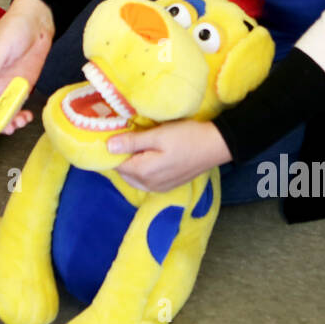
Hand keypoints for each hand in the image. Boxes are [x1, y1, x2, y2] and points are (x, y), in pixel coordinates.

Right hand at [0, 0, 50, 137]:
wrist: (37, 22)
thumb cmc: (13, 28)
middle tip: (6, 131)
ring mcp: (5, 86)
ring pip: (2, 112)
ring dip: (8, 123)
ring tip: (19, 124)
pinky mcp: (20, 87)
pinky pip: (17, 107)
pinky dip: (20, 116)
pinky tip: (27, 117)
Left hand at [107, 120, 231, 192]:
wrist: (216, 145)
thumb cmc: (187, 136)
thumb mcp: (158, 135)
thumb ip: (132, 142)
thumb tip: (108, 146)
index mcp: (143, 173)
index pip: (116, 165)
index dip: (113, 150)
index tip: (115, 135)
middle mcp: (149, 185)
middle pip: (124, 173)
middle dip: (122, 157)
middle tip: (126, 137)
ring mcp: (159, 188)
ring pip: (135, 178)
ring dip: (133, 163)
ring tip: (138, 144)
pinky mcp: (168, 186)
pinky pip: (147, 180)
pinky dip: (143, 169)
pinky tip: (150, 155)